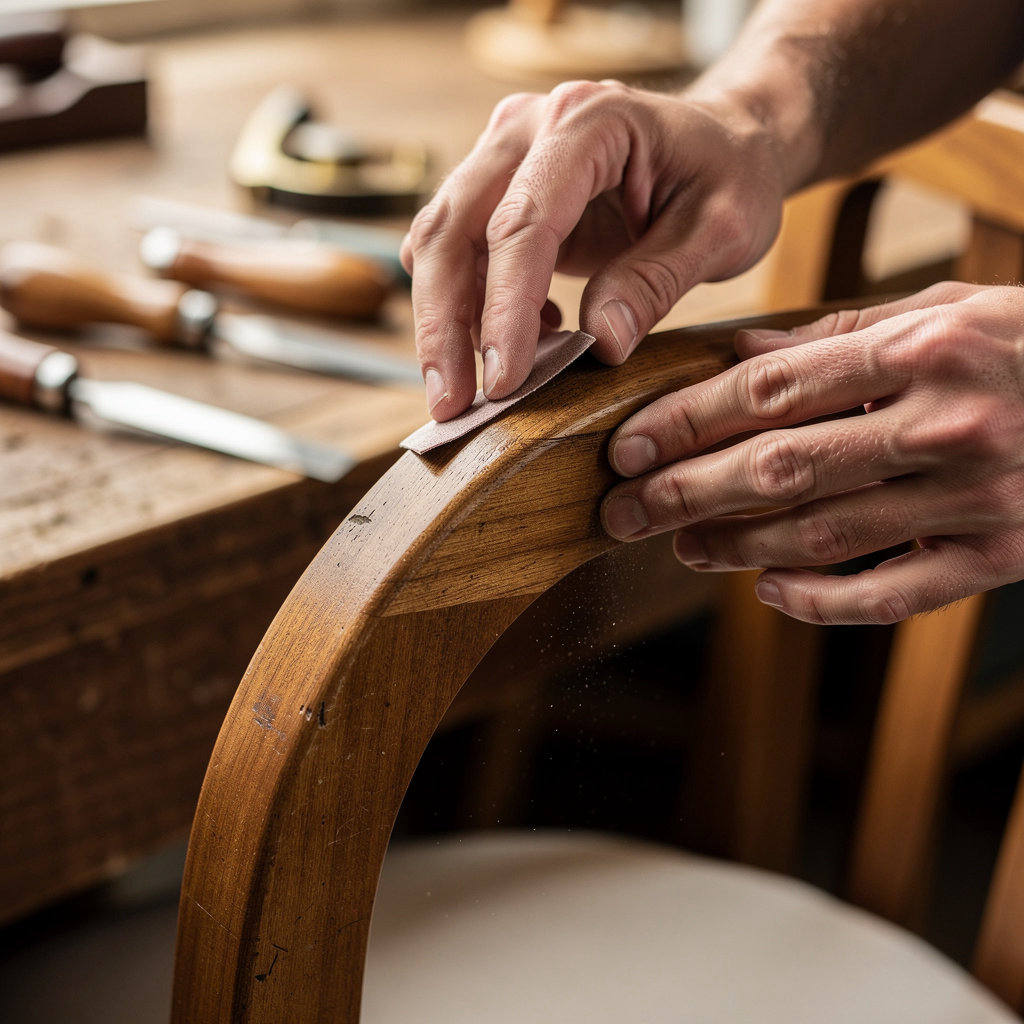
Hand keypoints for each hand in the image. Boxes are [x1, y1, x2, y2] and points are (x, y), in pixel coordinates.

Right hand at [400, 79, 786, 419]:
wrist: (724, 142)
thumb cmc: (731, 175)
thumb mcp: (722, 229)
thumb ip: (657, 281)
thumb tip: (601, 344)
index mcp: (590, 122)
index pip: (524, 222)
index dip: (505, 308)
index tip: (504, 380)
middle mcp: (529, 127)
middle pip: (452, 228)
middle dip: (443, 325)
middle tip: (451, 406)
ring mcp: (505, 155)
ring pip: (438, 241)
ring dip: (442, 323)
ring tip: (467, 392)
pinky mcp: (499, 190)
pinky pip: (457, 251)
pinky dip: (468, 306)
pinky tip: (520, 342)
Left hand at [600, 283, 1023, 623]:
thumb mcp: (948, 311)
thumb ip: (840, 333)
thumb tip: (738, 352)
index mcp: (923, 348)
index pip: (771, 390)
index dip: (687, 419)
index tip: (626, 443)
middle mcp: (944, 423)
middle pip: (780, 465)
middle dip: (685, 490)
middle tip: (622, 510)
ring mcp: (976, 496)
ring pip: (823, 532)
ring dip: (736, 544)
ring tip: (678, 544)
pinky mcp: (1003, 556)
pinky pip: (897, 593)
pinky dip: (824, 599)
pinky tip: (768, 592)